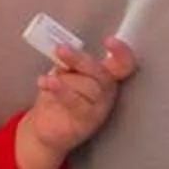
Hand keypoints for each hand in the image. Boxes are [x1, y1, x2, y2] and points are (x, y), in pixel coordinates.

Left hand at [15, 38, 137, 168]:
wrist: (46, 127)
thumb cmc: (58, 96)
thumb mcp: (64, 73)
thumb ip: (68, 61)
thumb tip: (62, 47)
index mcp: (105, 76)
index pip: (123, 64)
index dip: (121, 52)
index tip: (109, 41)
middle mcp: (106, 92)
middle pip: (101, 73)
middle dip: (79, 59)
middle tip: (61, 50)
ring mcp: (98, 109)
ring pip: (89, 88)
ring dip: (64, 80)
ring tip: (46, 79)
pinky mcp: (86, 122)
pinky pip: (76, 103)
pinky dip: (60, 91)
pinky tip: (46, 83)